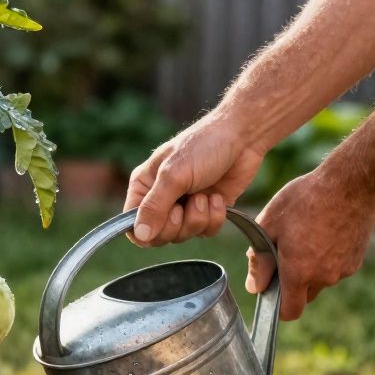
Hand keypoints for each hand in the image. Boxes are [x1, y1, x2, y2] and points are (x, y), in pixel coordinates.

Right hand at [123, 115, 265, 245]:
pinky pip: (204, 232)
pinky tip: (218, 197)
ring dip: (198, 218)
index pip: (131, 224)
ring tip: (206, 195)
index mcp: (144, 187)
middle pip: (158, 235)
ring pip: (183, 236)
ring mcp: (184, 207)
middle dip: (178, 223)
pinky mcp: (206, 212)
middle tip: (189, 202)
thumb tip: (140, 235)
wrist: (242, 138)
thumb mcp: (174, 175)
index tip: (167, 215)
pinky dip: (214, 218)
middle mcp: (160, 199)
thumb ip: (155, 207)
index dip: (147, 230)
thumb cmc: (203, 147)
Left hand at [247, 171, 374, 319]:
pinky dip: (327, 258)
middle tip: (286, 252)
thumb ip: (259, 260)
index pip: (289, 311)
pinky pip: (336, 268)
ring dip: (311, 268)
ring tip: (306, 236)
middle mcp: (324, 277)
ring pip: (320, 280)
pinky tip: (323, 233)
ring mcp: (343, 270)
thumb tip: (255, 286)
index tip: (272, 289)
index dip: (278, 307)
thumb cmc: (305, 199)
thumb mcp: (270, 224)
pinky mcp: (356, 260)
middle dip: (292, 283)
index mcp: (299, 272)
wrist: (352, 183)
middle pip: (304, 295)